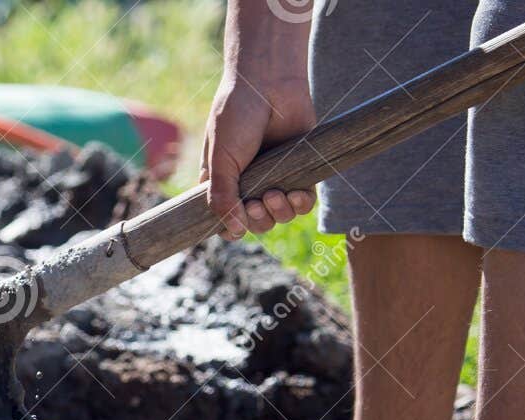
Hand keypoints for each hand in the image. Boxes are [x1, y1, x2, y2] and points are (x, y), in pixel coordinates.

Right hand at [202, 76, 316, 239]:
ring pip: (280, 215)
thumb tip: (235, 232)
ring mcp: (275, 176)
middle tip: (256, 202)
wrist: (268, 83)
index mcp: (223, 181)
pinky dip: (300, 204)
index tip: (234, 225)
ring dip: (278, 213)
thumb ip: (222, 196)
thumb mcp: (221, 159)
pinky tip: (296, 195)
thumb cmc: (237, 116)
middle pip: (256, 222)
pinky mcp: (300, 168)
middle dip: (257, 220)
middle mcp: (249, 182)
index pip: (225, 219)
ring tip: (274, 195)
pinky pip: (303, 201)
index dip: (231, 228)